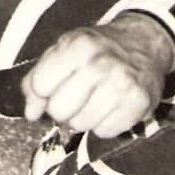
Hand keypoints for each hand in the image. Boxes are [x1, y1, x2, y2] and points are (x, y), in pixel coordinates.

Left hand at [21, 12, 174, 138]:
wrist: (144, 42)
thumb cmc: (97, 48)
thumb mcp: (62, 51)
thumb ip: (37, 79)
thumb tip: (30, 113)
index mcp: (78, 45)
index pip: (40, 85)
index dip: (43, 91)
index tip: (53, 86)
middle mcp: (100, 64)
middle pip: (59, 110)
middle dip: (62, 108)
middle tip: (74, 96)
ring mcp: (122, 84)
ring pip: (81, 125)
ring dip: (83, 118)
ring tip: (94, 99)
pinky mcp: (139, 104)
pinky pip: (105, 132)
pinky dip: (104, 124)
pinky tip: (111, 106)